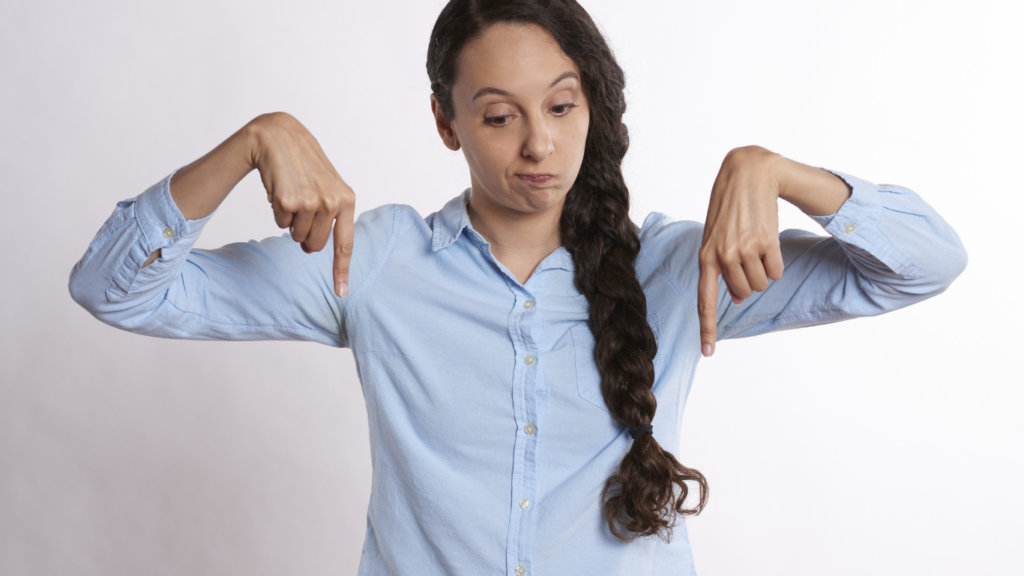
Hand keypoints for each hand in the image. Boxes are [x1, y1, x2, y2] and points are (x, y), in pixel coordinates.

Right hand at [249, 112, 354, 296]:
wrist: (278, 137)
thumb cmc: (303, 164)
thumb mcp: (327, 185)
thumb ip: (330, 214)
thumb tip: (312, 248)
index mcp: (347, 200)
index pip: (345, 244)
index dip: (342, 270)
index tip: (341, 293)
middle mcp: (332, 202)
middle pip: (315, 245)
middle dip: (305, 236)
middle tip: (300, 210)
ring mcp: (311, 202)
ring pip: (296, 236)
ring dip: (290, 221)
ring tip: (291, 194)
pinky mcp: (288, 200)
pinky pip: (280, 223)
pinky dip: (277, 211)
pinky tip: (280, 189)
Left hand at [697, 146, 785, 356]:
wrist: (748, 173)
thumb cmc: (729, 208)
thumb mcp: (715, 237)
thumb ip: (720, 268)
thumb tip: (736, 298)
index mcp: (704, 257)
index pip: (704, 300)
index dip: (706, 328)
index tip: (708, 353)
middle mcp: (722, 256)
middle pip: (743, 294)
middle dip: (749, 282)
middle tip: (748, 257)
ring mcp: (744, 250)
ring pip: (761, 285)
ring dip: (764, 272)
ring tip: (757, 246)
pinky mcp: (766, 242)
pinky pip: (777, 272)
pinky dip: (776, 263)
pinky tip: (768, 241)